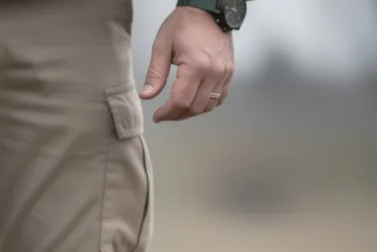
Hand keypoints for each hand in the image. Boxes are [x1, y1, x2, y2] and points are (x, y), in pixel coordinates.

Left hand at [140, 7, 234, 121]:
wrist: (209, 10)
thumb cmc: (185, 24)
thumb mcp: (162, 46)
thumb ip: (155, 74)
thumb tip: (147, 95)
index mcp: (196, 66)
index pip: (181, 101)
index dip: (167, 113)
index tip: (158, 117)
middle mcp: (214, 72)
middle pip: (195, 107)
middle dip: (177, 115)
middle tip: (165, 114)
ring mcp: (224, 73)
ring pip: (209, 105)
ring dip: (192, 111)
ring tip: (178, 110)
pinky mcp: (230, 71)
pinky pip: (221, 97)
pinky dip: (208, 104)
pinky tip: (195, 102)